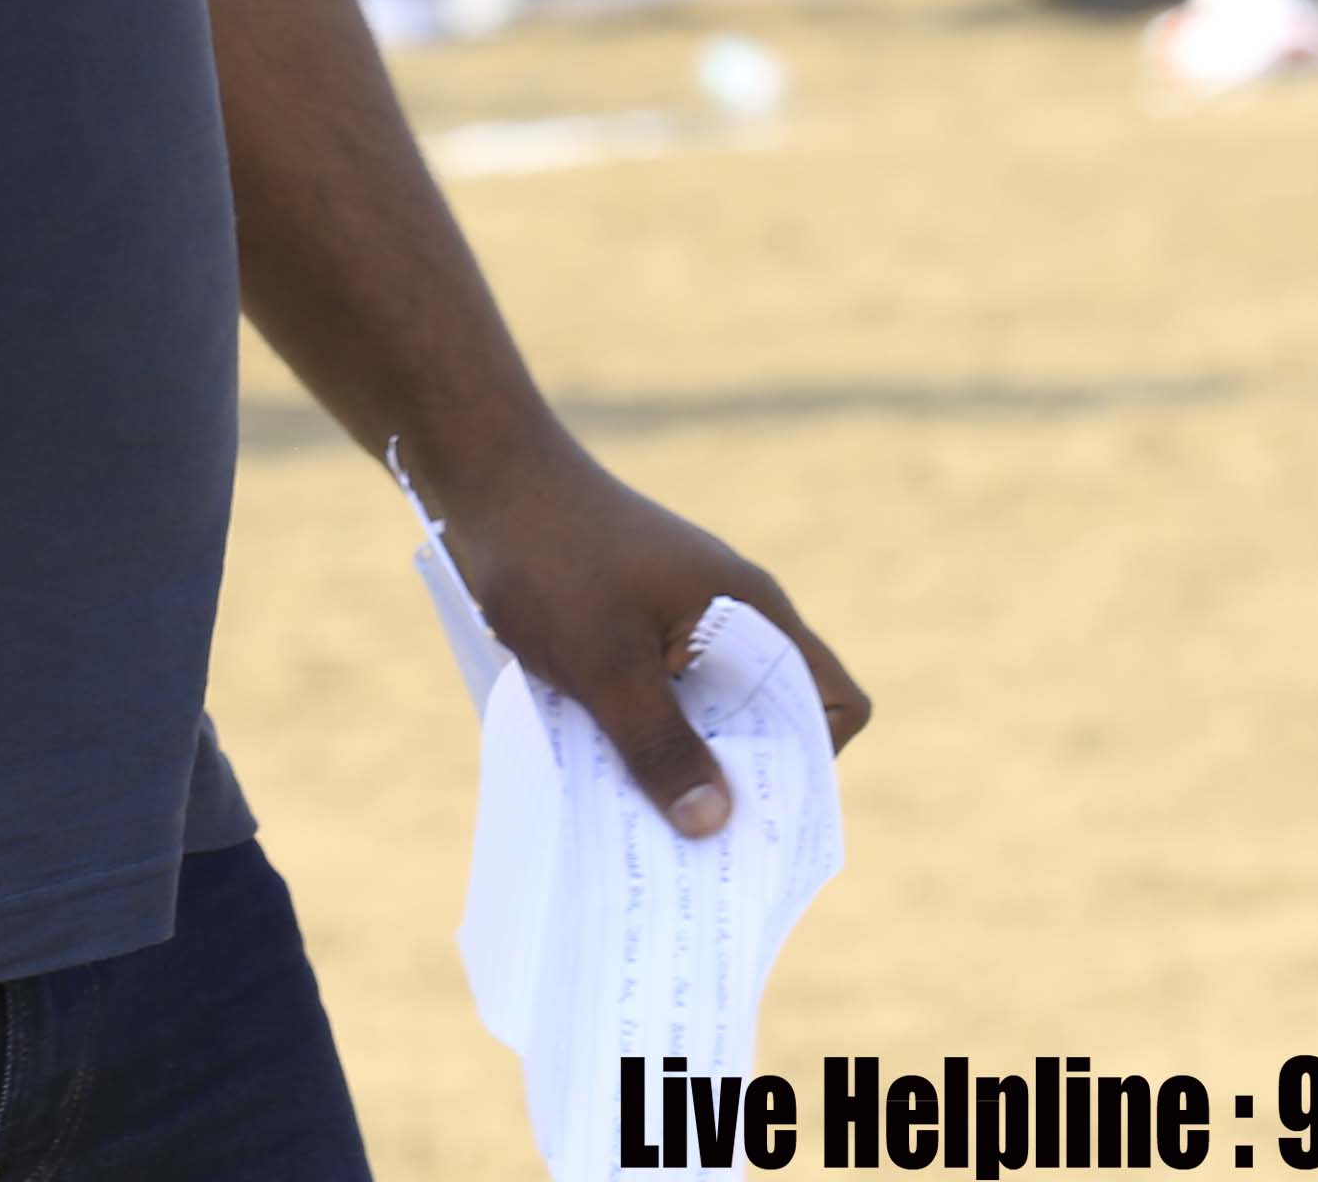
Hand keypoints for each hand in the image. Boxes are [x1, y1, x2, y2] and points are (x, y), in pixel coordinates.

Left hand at [431, 427, 871, 838]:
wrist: (484, 475)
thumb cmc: (553, 558)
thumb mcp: (606, 666)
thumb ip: (660, 744)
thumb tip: (715, 826)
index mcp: (752, 614)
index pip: (833, 701)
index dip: (811, 761)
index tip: (751, 806)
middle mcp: (729, 619)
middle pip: (767, 719)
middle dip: (736, 780)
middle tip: (690, 843)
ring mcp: (679, 621)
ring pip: (705, 713)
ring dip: (679, 763)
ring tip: (638, 820)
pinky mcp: (633, 627)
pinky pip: (659, 697)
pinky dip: (640, 735)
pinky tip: (598, 770)